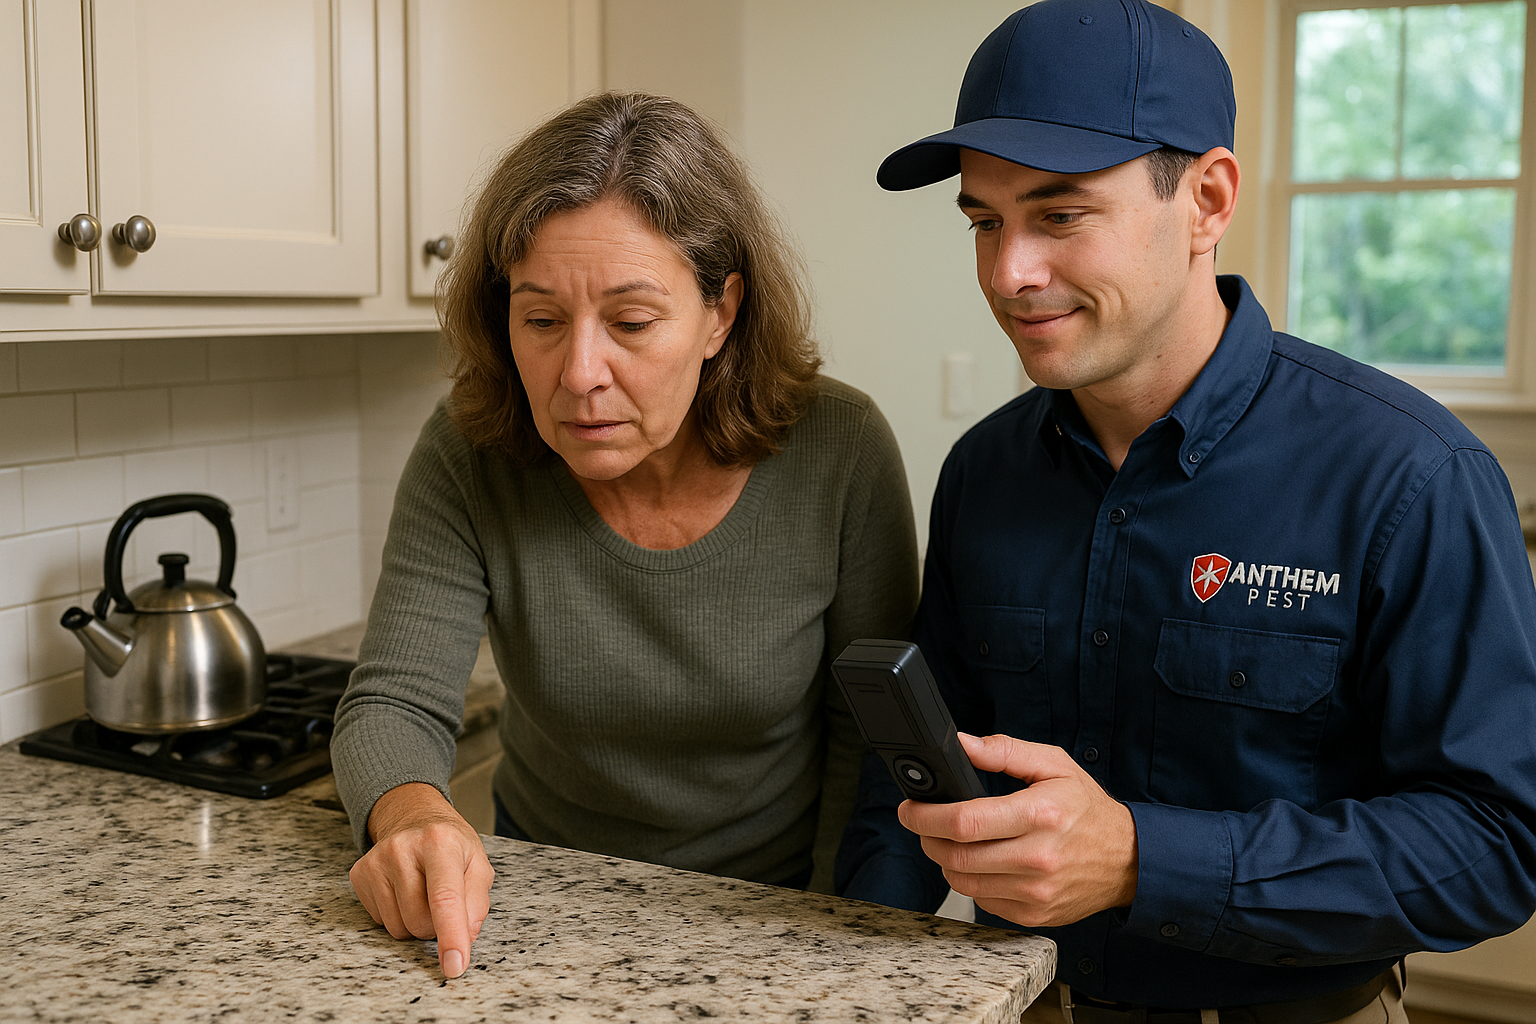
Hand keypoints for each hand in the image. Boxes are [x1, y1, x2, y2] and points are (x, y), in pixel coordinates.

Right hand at [349, 782, 494, 977]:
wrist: (414, 817)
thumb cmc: (450, 845)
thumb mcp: (477, 864)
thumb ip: (477, 902)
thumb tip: (465, 938)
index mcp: (441, 842)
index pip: (445, 898)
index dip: (451, 936)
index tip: (454, 966)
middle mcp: (404, 849)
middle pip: (420, 921)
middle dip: (436, 925)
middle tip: (441, 901)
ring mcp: (377, 861)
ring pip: (399, 928)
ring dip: (416, 923)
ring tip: (422, 893)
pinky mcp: (359, 874)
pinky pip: (381, 922)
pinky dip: (398, 917)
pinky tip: (404, 891)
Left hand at [897, 733, 1136, 928]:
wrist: (1128, 860)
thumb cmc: (1088, 811)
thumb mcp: (1053, 765)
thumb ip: (1003, 751)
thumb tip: (961, 743)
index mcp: (1039, 815)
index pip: (965, 821)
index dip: (926, 816)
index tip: (911, 808)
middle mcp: (1037, 858)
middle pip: (957, 855)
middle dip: (927, 838)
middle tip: (923, 823)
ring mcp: (1035, 893)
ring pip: (963, 882)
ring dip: (945, 860)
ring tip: (952, 840)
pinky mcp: (1033, 915)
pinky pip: (982, 901)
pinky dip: (971, 881)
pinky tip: (981, 863)